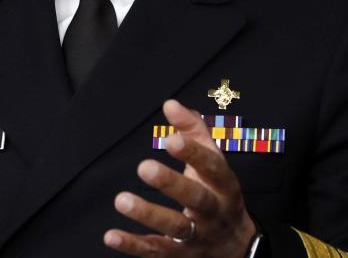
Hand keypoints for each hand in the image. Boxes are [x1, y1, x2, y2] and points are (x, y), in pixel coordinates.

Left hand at [104, 99, 256, 256]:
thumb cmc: (217, 192)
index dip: (193, 154)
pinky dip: (133, 246)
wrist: (236, 247)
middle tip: (144, 167)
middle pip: (195, 199)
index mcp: (223, 185)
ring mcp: (198, 236)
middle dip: (171, 184)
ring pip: (175, 228)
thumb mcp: (213, 160)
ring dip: (148, 214)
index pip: (212, 167)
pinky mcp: (179, 255)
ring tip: (121, 200)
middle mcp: (213, 212)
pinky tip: (111, 235)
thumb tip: (170, 104)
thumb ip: (193, 129)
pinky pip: (156, 251)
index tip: (171, 140)